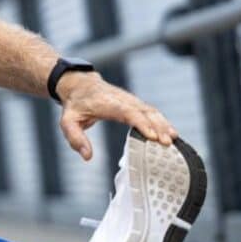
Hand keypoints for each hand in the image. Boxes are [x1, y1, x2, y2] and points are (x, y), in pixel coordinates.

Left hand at [55, 71, 178, 160]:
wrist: (80, 85)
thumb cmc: (75, 105)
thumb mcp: (67, 121)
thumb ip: (75, 138)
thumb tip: (87, 156)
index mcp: (107, 103)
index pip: (127, 112)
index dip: (141, 123)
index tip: (152, 136)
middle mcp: (122, 100)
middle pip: (144, 111)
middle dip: (157, 126)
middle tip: (167, 144)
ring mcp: (131, 100)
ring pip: (151, 111)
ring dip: (163, 124)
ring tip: (173, 140)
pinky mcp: (135, 104)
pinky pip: (151, 112)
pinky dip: (162, 122)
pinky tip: (171, 134)